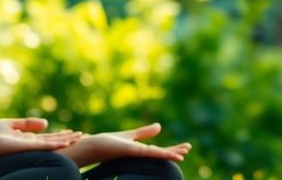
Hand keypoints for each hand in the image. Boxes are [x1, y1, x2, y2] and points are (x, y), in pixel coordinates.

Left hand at [0, 117, 81, 155]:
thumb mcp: (12, 124)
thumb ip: (28, 123)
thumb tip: (47, 123)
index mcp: (28, 140)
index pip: (48, 138)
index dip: (60, 135)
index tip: (71, 132)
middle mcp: (31, 145)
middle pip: (53, 141)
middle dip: (67, 138)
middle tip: (82, 135)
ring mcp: (31, 147)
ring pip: (52, 144)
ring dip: (66, 140)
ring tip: (80, 137)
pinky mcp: (27, 146)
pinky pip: (45, 145)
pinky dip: (57, 143)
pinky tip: (67, 141)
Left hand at [62, 123, 190, 166]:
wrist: (93, 146)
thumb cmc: (107, 143)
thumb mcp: (131, 135)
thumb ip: (145, 132)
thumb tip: (160, 127)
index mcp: (140, 150)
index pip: (160, 150)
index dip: (172, 149)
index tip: (186, 147)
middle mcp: (140, 154)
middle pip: (161, 153)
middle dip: (175, 151)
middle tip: (188, 148)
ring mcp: (137, 153)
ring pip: (158, 154)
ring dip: (171, 153)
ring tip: (184, 154)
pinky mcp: (132, 151)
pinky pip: (151, 152)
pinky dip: (162, 154)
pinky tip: (172, 155)